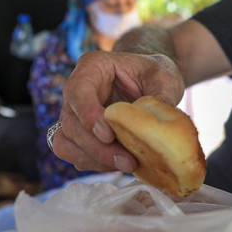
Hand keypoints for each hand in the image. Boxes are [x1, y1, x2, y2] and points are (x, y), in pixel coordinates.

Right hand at [52, 51, 184, 172]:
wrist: (151, 83)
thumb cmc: (155, 74)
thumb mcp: (164, 78)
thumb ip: (160, 98)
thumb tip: (156, 127)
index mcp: (93, 67)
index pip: (78, 90)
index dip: (88, 114)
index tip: (109, 135)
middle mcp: (76, 91)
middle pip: (71, 123)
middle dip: (97, 147)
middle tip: (128, 161)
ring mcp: (74, 114)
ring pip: (66, 142)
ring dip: (94, 159)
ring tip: (127, 165)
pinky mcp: (78, 135)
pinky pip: (74, 154)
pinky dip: (95, 164)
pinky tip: (120, 165)